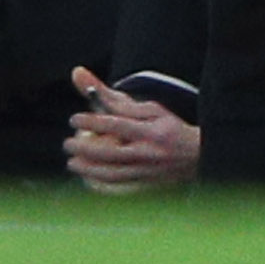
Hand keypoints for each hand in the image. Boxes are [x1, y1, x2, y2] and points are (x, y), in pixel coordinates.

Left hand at [67, 69, 201, 193]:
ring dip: (87, 169)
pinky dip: (99, 186)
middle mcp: (149, 152)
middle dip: (84, 148)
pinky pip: (117, 190)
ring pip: (111, 174)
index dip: (93, 122)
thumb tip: (78, 73)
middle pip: (110, 153)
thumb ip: (113, 97)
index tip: (75, 119)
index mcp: (152, 130)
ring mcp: (146, 172)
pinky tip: (88, 178)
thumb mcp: (149, 109)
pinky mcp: (145, 186)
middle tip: (68, 144)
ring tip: (73, 162)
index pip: (118, 125)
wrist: (196, 155)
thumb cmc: (167, 127)